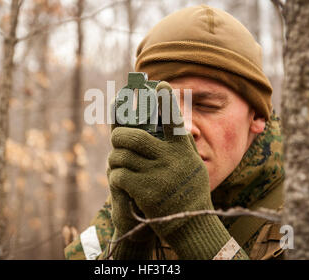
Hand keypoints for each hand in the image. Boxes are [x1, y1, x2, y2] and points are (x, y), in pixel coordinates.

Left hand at [108, 81, 213, 239]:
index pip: (174, 119)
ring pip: (121, 155)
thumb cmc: (190, 192)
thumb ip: (181, 145)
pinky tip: (122, 181)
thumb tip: (175, 123)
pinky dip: (116, 176)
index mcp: (182, 150)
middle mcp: (170, 159)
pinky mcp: (143, 191)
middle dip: (119, 134)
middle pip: (134, 137)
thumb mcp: (192, 166)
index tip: (160, 84)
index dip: (166, 100)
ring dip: (116, 158)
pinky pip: (118, 174)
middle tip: (116, 136)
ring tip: (118, 162)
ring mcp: (156, 175)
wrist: (191, 225)